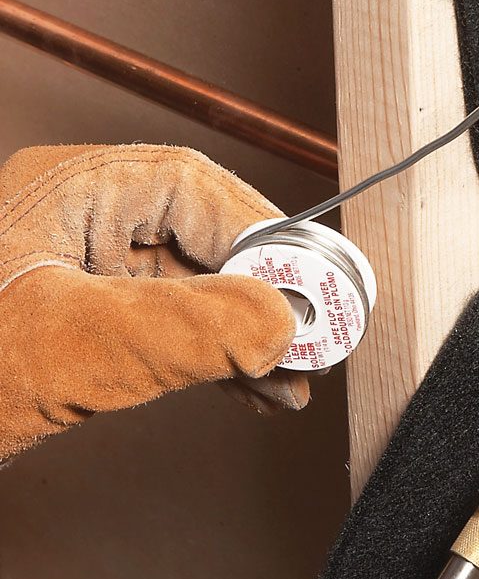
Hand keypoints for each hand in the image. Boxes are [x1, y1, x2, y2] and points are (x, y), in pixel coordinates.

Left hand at [0, 144, 307, 460]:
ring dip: (250, 336)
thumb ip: (183, 331)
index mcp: (66, 189)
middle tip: (312, 344)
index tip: (308, 295)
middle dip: (264, 297)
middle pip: (204, 239)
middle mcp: (78, 221)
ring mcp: (82, 274)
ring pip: (195, 289)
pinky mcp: (85, 324)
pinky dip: (219, 359)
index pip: (192, 189)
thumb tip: (281, 322)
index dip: (264, 240)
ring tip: (291, 380)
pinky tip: (255, 389)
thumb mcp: (67, 347)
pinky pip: (173, 328)